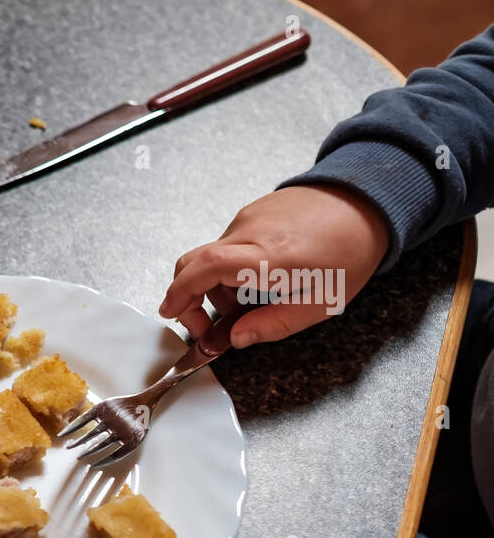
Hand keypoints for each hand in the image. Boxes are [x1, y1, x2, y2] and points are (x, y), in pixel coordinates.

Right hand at [158, 185, 390, 347]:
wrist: (367, 198)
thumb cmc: (350, 252)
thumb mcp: (321, 302)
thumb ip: (274, 324)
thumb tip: (234, 338)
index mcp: (269, 258)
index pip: (205, 269)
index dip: (180, 293)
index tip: (170, 314)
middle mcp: (251, 234)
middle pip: (193, 262)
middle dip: (187, 298)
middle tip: (206, 325)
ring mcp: (248, 218)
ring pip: (211, 257)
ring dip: (214, 287)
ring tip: (245, 304)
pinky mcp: (251, 212)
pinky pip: (227, 245)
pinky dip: (228, 269)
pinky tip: (256, 280)